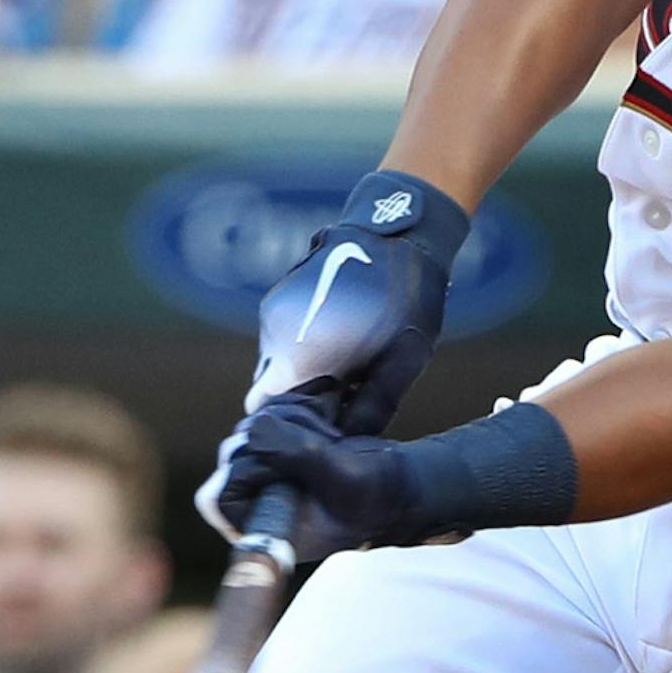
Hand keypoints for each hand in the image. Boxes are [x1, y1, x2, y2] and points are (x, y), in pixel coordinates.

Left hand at [209, 393, 420, 559]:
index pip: (221, 497)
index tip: (293, 459)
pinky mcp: (278, 447)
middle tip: (326, 441)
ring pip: (252, 426)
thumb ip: (299, 457)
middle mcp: (258, 502)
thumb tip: (254, 433)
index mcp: (268, 527)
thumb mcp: (344, 478)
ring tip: (332, 432)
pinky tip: (329, 411)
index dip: (250, 469)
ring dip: (294, 415)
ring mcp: (266, 472)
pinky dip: (298, 404)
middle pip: (236, 452)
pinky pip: (268, 412)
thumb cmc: (378, 494)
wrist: (398, 481)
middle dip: (282, 434)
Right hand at [246, 171, 470, 429]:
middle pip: (272, 388)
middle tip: (343, 401)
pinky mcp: (280, 294)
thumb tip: (347, 443)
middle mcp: (274, 333)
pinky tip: (343, 339)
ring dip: (305, 372)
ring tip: (350, 367)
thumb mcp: (401, 362)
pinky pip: (284, 337)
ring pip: (278, 363)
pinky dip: (305, 347)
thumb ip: (371, 407)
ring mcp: (273, 310)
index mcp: (298, 354)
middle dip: (300, 402)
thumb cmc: (406, 299)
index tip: (319, 430)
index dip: (289, 427)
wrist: (399, 229)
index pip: (265, 410)